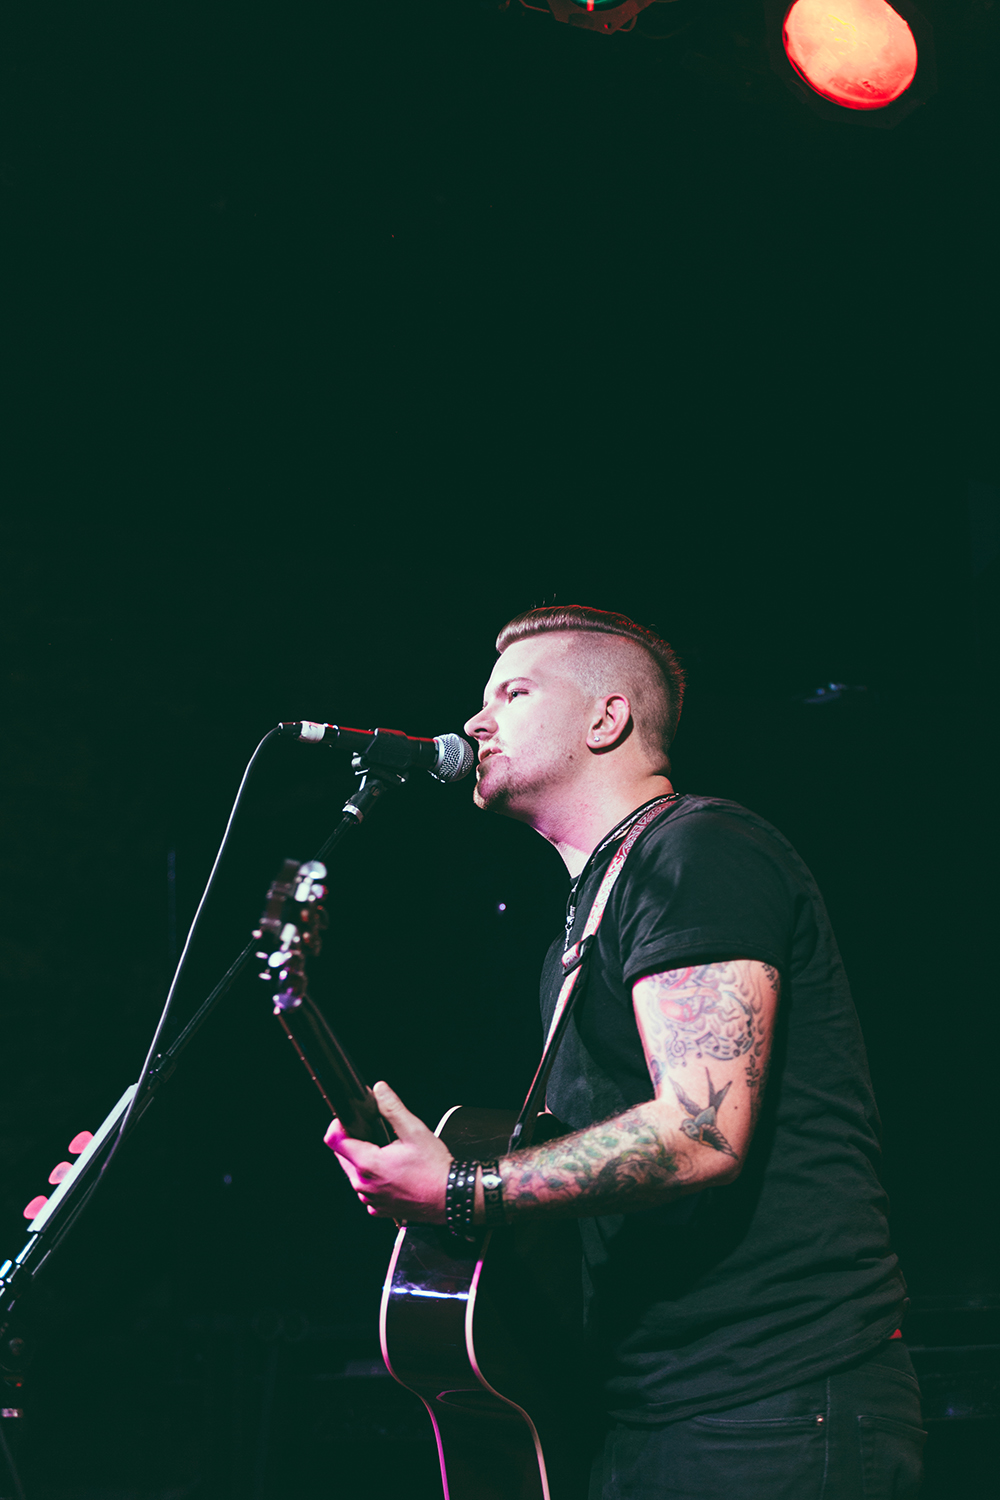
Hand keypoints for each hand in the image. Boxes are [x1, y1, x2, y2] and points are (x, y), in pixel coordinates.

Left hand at [323, 1081, 452, 1221]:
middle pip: (342, 1157)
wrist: (451, 1197)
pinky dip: (373, 1179)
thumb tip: (380, 1090)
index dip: (338, 1124)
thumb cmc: (435, 1170)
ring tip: (387, 1153)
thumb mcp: (415, 1130)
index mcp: (368, 1164)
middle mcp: (365, 1185)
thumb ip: (392, 1107)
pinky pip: (367, 1190)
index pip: (334, 1141)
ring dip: (363, 1160)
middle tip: (375, 1133)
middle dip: (353, 1141)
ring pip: (354, 1174)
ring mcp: (371, 1199)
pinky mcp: (379, 1208)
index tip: (348, 1118)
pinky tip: (391, 1172)